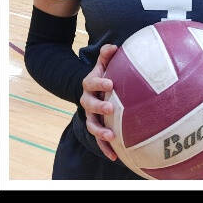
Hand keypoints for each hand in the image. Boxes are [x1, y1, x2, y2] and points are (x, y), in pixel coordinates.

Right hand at [81, 44, 119, 160]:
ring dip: (100, 131)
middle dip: (99, 106)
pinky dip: (105, 149)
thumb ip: (106, 56)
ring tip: (111, 136)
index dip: (99, 83)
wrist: (90, 93)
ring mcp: (90, 116)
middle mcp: (87, 101)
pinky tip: (115, 157)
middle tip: (110, 107)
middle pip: (89, 104)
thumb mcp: (102, 66)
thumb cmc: (102, 77)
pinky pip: (98, 140)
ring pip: (91, 124)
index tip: (110, 83)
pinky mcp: (96, 128)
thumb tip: (114, 46)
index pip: (91, 82)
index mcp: (89, 85)